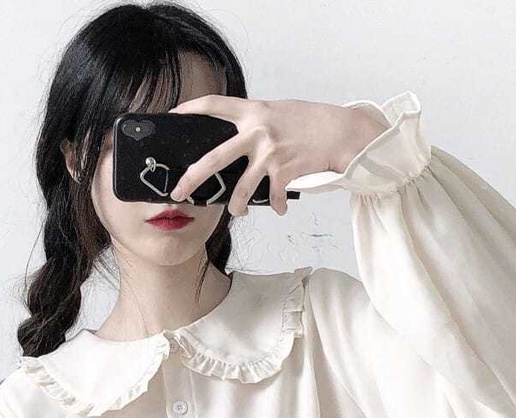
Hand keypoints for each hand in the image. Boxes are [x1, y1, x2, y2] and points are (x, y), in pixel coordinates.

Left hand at [165, 96, 386, 216]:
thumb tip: (237, 138)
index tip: (174, 113)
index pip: (215, 104)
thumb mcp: (278, 112)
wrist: (341, 131)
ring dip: (237, 206)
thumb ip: (256, 122)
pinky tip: (280, 208)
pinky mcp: (284, 171)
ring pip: (241, 189)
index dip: (192, 107)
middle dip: (193, 177)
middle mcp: (257, 131)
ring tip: (238, 213)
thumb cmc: (310, 122)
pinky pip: (273, 197)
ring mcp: (269, 153)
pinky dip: (277, 206)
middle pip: (215, 158)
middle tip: (178, 191)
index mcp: (253, 112)